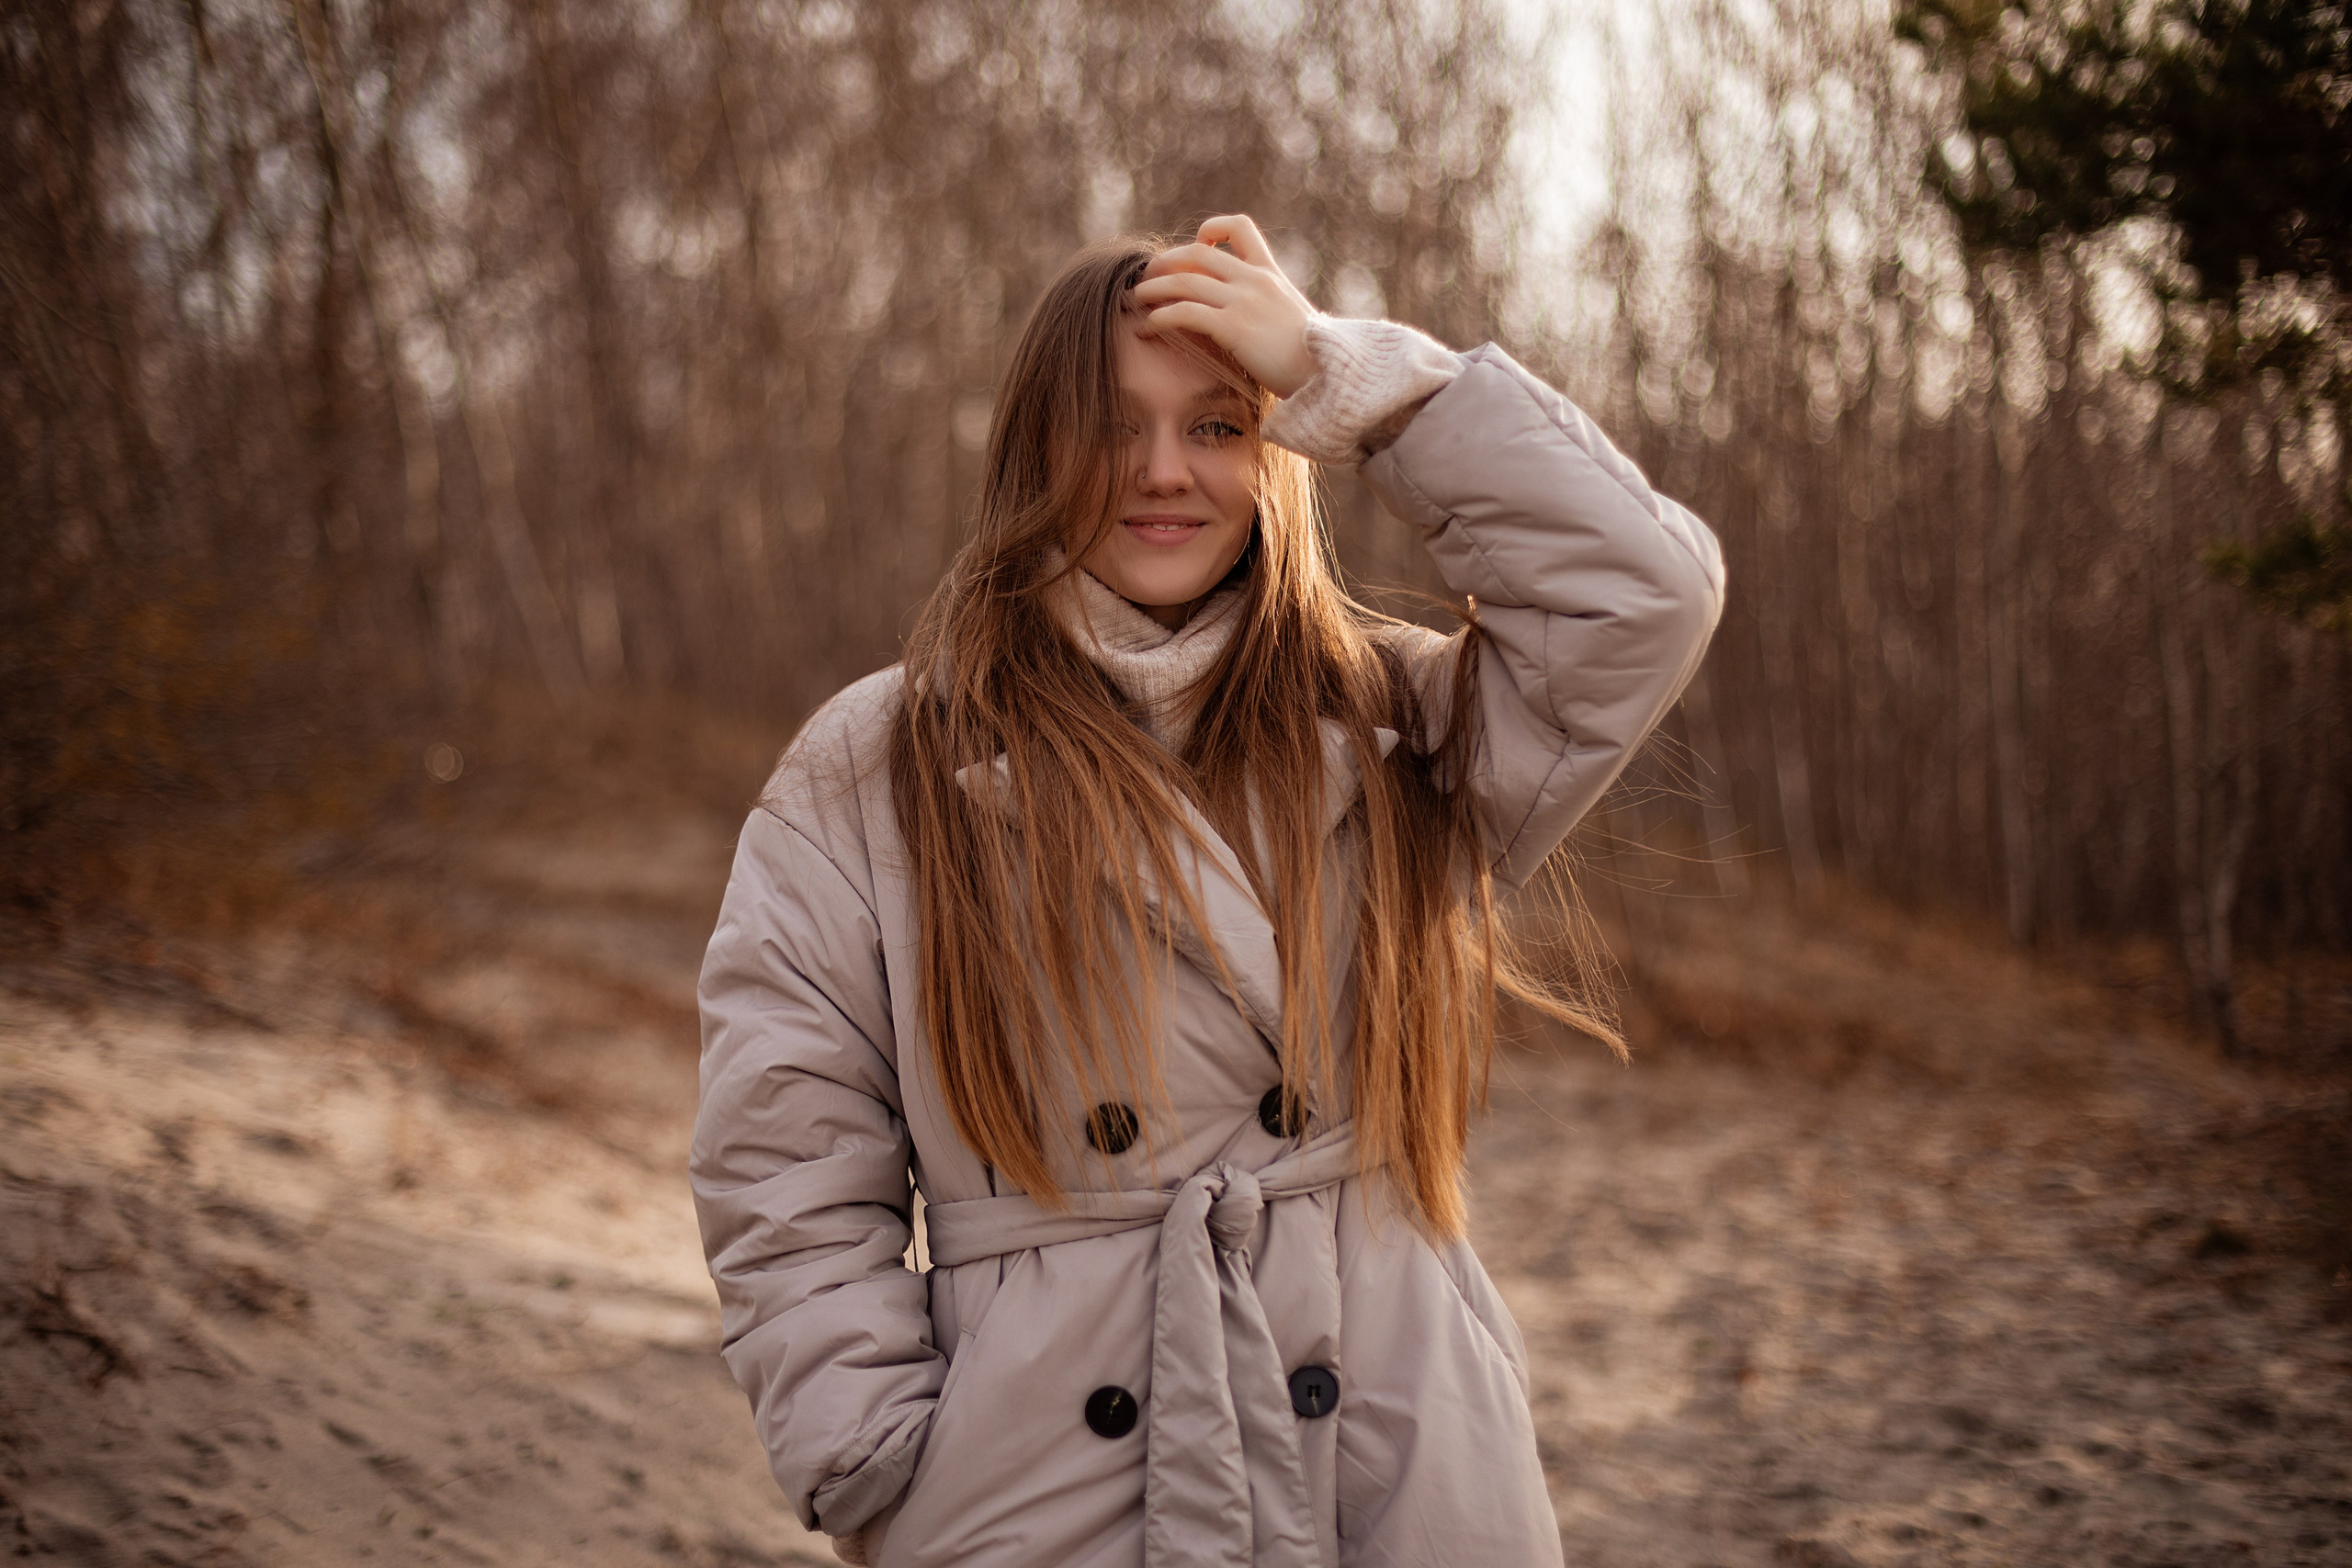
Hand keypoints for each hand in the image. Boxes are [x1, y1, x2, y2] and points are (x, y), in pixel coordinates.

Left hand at [1132, 214, 1319, 398]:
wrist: (1331, 376)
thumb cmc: (1313, 360)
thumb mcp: (1294, 321)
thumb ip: (1271, 310)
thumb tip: (1256, 324)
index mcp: (1270, 274)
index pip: (1239, 226)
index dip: (1211, 229)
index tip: (1195, 248)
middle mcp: (1256, 281)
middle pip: (1198, 252)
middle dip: (1165, 263)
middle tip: (1146, 278)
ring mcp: (1245, 302)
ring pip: (1184, 280)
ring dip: (1152, 289)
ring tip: (1134, 301)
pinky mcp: (1235, 328)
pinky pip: (1185, 313)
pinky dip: (1159, 318)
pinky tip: (1146, 329)